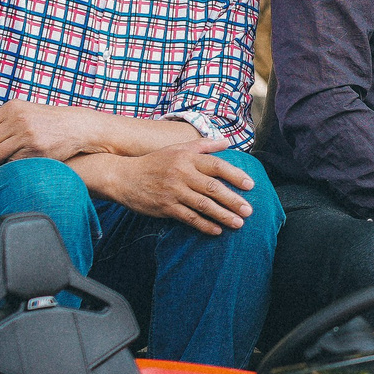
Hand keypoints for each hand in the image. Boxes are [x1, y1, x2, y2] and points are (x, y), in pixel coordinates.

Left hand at [0, 102, 118, 170]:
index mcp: (11, 108)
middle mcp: (17, 120)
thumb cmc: (49, 122)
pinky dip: (3, 168)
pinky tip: (2, 170)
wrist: (77, 127)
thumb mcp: (26, 112)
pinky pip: (11, 162)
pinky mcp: (35, 149)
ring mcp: (26, 134)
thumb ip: (4, 120)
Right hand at [83, 141, 257, 235]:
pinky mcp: (165, 207)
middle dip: (233, 200)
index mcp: (187, 158)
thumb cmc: (155, 162)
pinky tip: (217, 230)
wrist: (123, 176)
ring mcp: (173, 191)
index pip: (217, 165)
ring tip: (239, 223)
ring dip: (223, 215)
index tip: (251, 185)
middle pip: (213, 188)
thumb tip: (227, 142)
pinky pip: (189, 218)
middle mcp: (182, 173)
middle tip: (249, 211)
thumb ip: (203, 145)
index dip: (235, 175)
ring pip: (203, 205)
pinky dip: (204, 225)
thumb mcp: (177, 148)